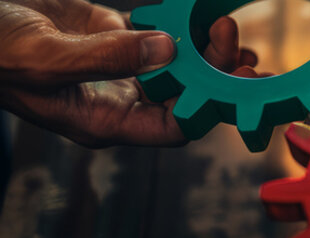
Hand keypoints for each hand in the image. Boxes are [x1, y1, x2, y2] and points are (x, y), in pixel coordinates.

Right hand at [0, 0, 260, 147]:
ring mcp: (119, 70)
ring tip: (229, 30)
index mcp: (105, 121)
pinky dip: (184, 28)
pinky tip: (207, 18)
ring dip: (208, 54)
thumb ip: (106, 58)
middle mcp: (119, 100)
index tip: (235, 84)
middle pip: (186, 98)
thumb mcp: (46, 59)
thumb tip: (165, 52)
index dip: (209, 110)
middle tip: (243, 53)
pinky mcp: (114, 38)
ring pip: (178, 68)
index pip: (174, 128)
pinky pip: (160, 36)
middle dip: (218, 80)